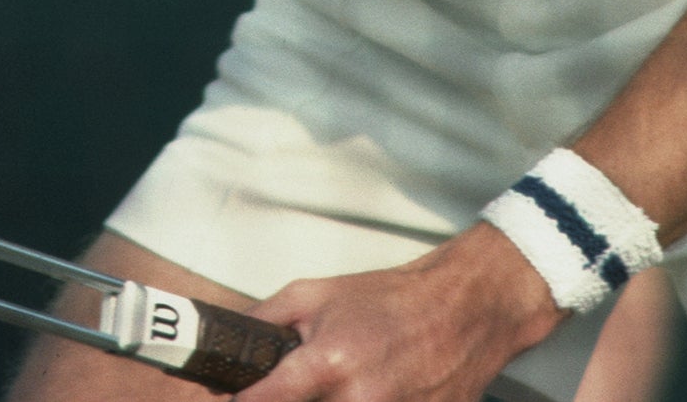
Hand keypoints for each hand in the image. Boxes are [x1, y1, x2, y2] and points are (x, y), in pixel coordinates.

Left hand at [235, 225, 564, 401]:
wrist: (463, 310)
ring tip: (348, 381)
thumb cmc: (389, 300)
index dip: (241, 401)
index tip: (232, 399)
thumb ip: (262, 321)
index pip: (263, 401)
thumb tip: (222, 349)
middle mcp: (360, 399)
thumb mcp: (313, 295)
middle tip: (307, 383)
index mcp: (329, 362)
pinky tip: (374, 390)